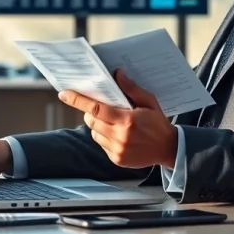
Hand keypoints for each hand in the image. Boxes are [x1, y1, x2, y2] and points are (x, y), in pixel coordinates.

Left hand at [58, 69, 177, 169]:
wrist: (169, 149)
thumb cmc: (158, 123)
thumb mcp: (149, 101)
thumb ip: (132, 89)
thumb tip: (117, 74)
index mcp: (127, 120)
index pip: (96, 108)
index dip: (78, 100)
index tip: (64, 94)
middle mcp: (120, 137)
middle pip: (91, 121)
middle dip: (90, 112)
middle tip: (100, 108)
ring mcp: (117, 150)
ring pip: (94, 133)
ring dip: (97, 125)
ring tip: (113, 122)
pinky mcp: (117, 159)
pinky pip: (101, 144)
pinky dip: (104, 137)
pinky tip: (118, 135)